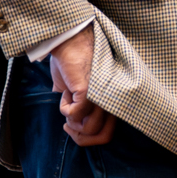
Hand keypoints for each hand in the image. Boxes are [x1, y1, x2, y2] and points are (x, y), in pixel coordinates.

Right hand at [49, 24, 114, 146]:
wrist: (70, 40)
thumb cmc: (73, 61)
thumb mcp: (78, 89)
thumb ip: (81, 106)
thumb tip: (72, 121)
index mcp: (112, 100)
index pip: (109, 134)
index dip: (88, 137)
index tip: (72, 125)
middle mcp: (112, 100)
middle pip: (102, 137)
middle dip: (80, 137)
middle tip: (68, 124)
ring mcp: (102, 96)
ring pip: (88, 129)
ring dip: (71, 120)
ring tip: (67, 101)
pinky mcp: (89, 91)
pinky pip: (75, 114)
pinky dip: (65, 109)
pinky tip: (64, 93)